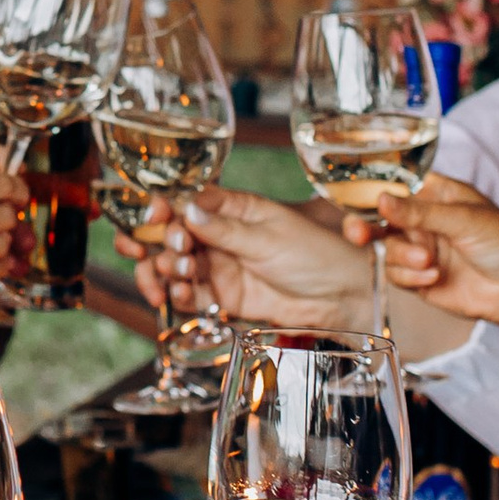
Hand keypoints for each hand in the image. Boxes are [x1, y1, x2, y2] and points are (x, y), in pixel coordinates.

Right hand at [168, 184, 371, 336]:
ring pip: (176, 266)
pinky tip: (181, 296)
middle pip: (173, 235)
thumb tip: (186, 211)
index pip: (187, 202)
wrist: (343, 297)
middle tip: (175, 252)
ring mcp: (222, 266)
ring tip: (181, 275)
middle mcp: (222, 235)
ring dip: (167, 271)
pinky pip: (191, 296)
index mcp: (234, 208)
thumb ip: (224, 229)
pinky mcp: (225, 297)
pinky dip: (179, 296)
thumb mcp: (269, 237)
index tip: (156, 218)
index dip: (165, 209)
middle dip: (161, 243)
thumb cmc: (317, 255)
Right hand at [374, 175, 498, 337]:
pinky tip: (435, 276)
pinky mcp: (420, 278)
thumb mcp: (464, 219)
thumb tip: (381, 200)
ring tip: (430, 262)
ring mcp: (421, 249)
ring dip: (403, 256)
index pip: (395, 185)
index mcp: (436, 194)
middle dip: (364, 226)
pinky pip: (397, 275)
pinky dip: (411, 276)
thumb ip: (420, 212)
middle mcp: (424, 220)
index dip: (371, 190)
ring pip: (387, 248)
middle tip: (358, 233)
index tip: (356, 198)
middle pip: (379, 218)